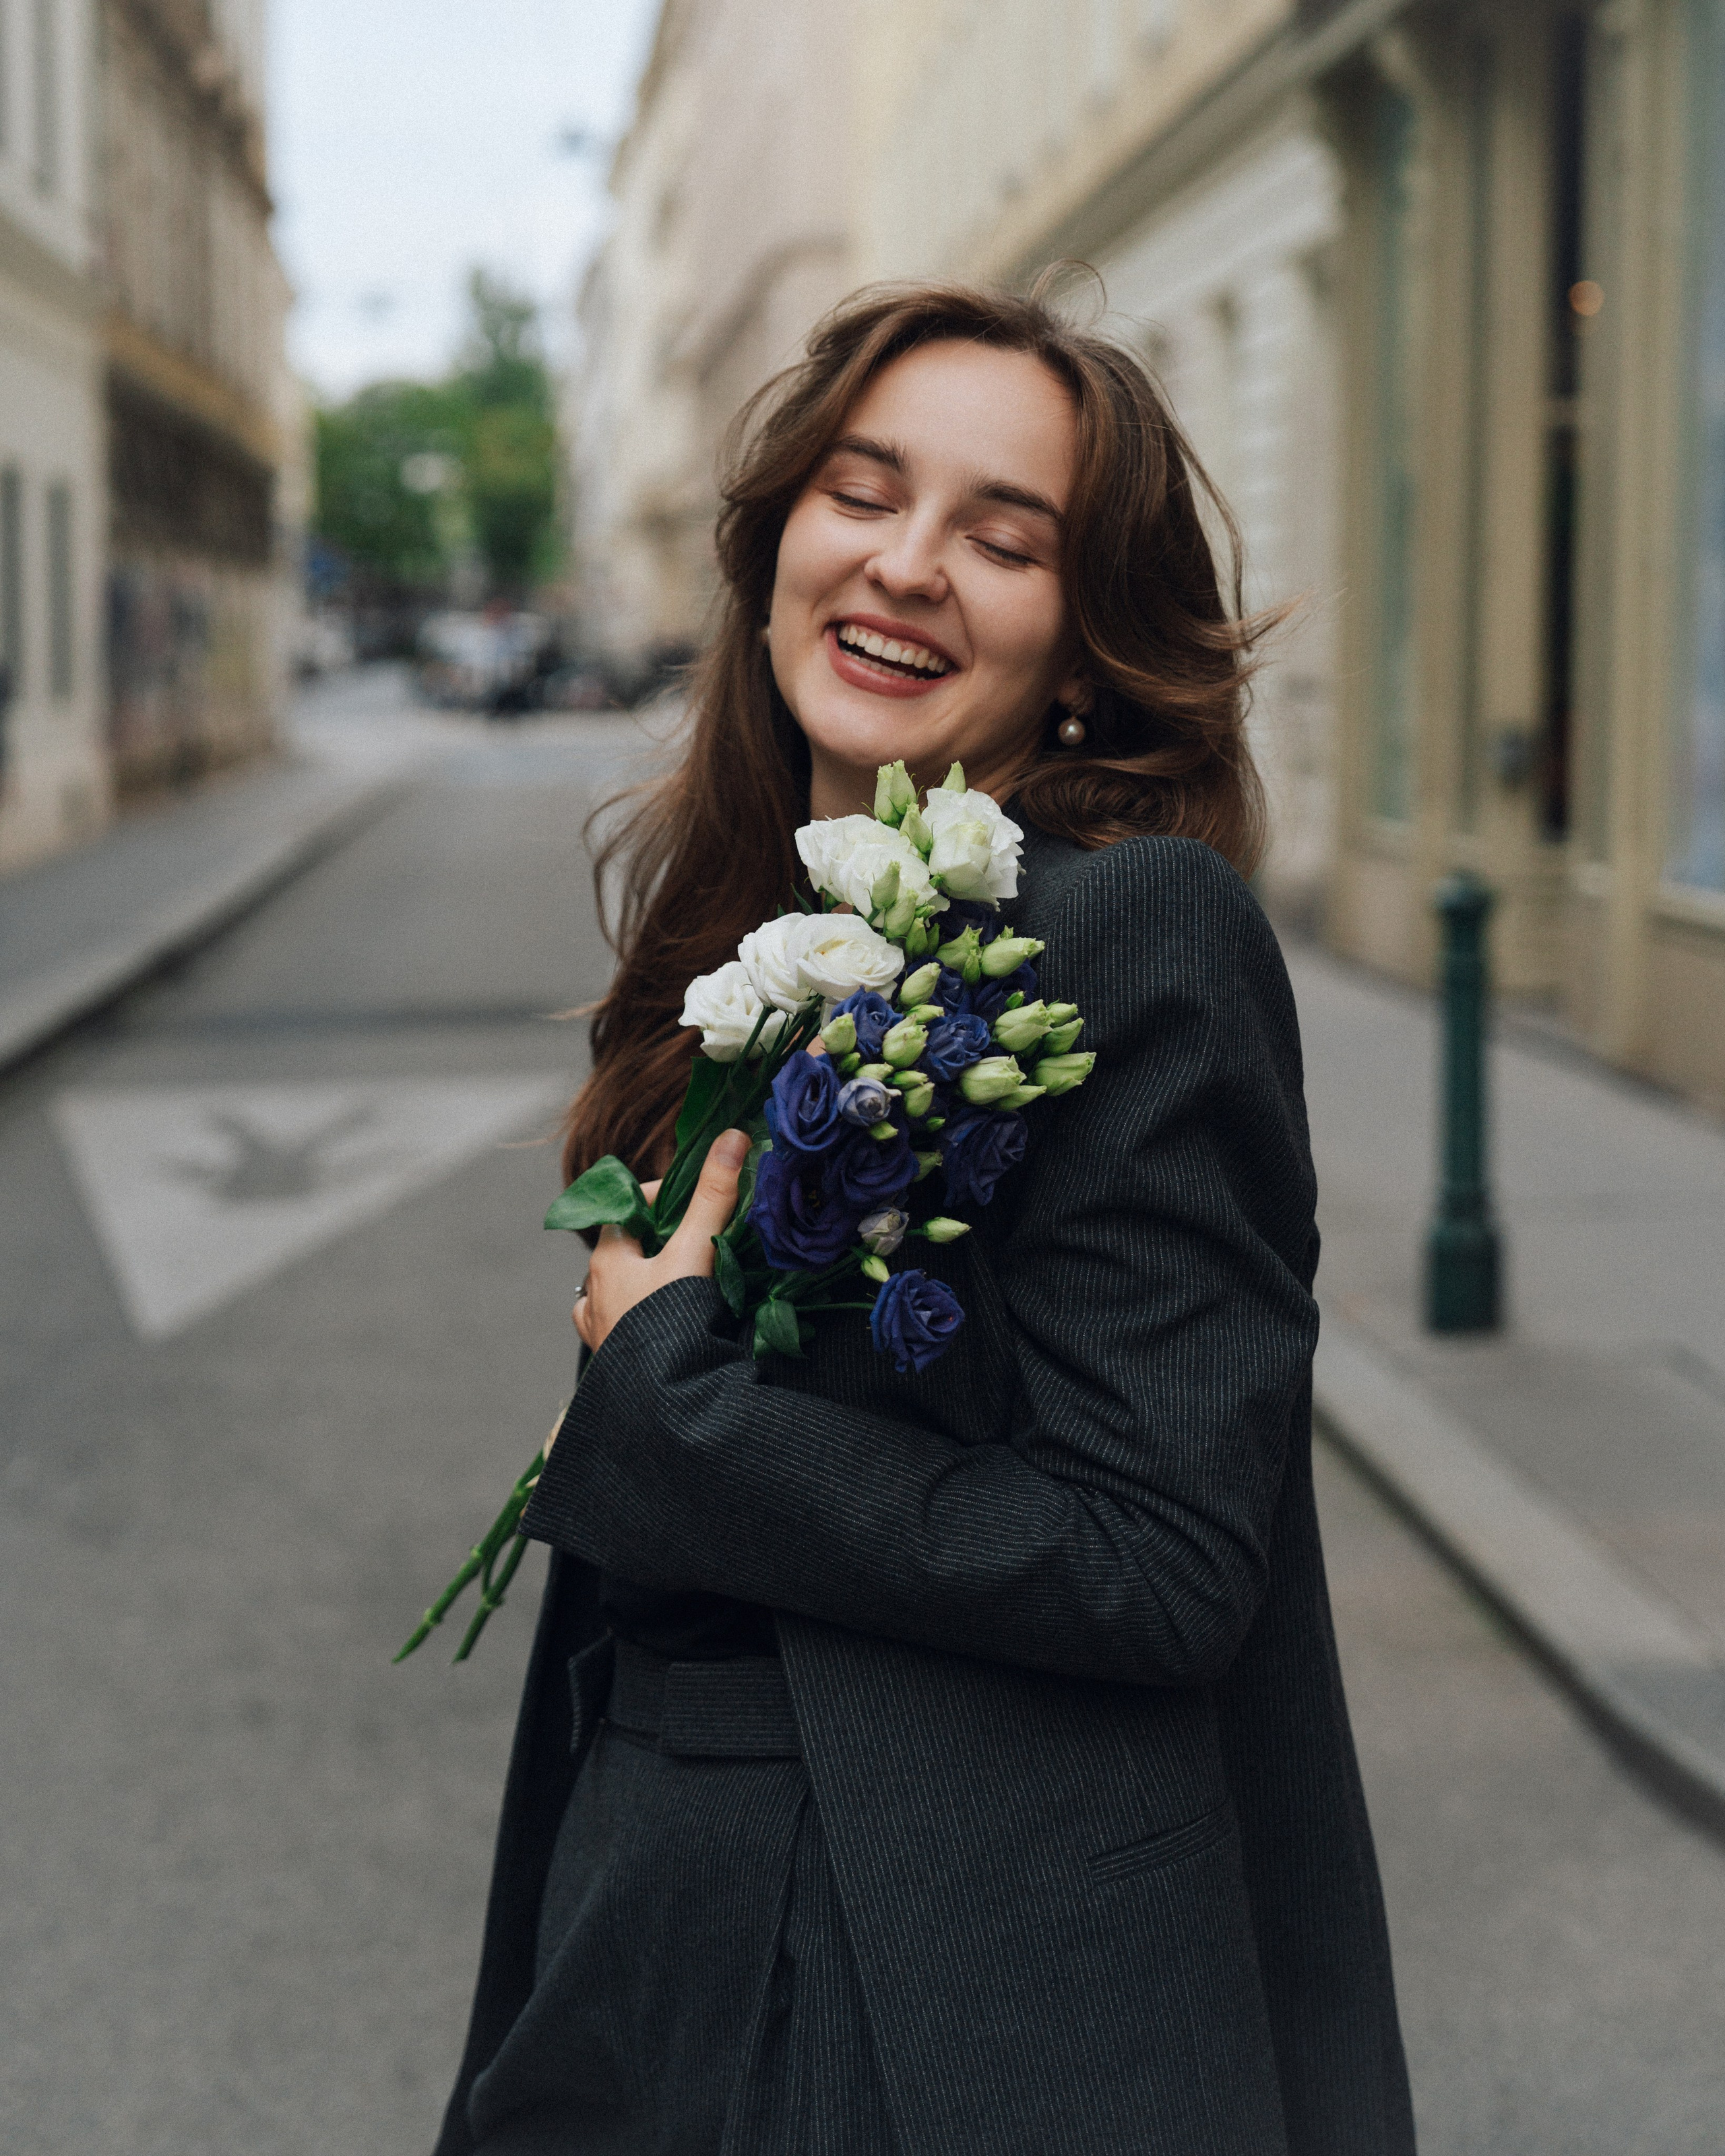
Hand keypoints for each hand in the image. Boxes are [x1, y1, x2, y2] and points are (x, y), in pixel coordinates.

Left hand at [572, 1129, 749, 1356]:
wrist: (661, 1399)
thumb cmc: (671, 1320)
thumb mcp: (694, 1250)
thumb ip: (714, 1196)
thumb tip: (732, 1136)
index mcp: (607, 1256)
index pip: (629, 1205)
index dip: (666, 1196)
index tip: (700, 1200)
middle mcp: (594, 1289)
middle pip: (625, 1247)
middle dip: (660, 1239)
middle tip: (702, 1241)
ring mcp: (599, 1326)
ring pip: (616, 1288)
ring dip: (642, 1280)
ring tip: (679, 1283)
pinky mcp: (609, 1359)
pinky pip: (616, 1327)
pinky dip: (634, 1318)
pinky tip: (655, 1323)